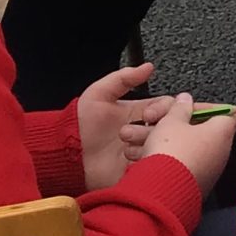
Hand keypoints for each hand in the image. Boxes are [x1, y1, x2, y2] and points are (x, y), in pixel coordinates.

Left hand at [75, 61, 167, 190]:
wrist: (65, 153)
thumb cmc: (79, 123)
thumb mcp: (99, 93)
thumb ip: (124, 79)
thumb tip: (148, 67)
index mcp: (138, 112)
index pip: (166, 107)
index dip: (164, 108)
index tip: (150, 114)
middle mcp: (143, 131)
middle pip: (170, 127)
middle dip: (160, 128)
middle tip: (144, 130)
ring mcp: (142, 151)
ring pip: (164, 148)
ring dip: (152, 147)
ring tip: (131, 147)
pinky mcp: (137, 169)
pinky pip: (154, 167)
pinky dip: (150, 164)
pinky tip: (138, 160)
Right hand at [140, 92, 235, 198]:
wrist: (162, 192)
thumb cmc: (171, 154)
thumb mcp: (171, 121)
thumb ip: (179, 108)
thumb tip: (186, 100)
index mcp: (222, 132)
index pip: (225, 111)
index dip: (204, 106)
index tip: (186, 104)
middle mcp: (220, 152)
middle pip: (197, 130)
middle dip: (171, 124)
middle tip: (151, 121)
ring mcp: (208, 170)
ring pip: (182, 147)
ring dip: (159, 140)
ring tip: (133, 139)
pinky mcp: (194, 184)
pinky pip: (178, 165)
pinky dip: (162, 158)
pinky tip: (140, 157)